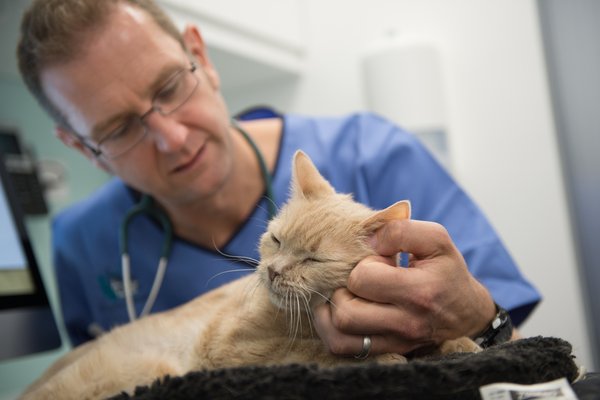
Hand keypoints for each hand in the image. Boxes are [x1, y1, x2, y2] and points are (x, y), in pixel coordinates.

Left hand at [313, 219, 495, 355]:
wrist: (466, 311)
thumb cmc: (446, 270)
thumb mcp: (435, 240)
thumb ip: (400, 230)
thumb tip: (367, 239)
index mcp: (419, 292)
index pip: (362, 279)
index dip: (363, 263)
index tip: (379, 261)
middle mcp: (406, 324)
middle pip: (345, 312)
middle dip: (344, 288)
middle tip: (359, 280)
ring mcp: (394, 342)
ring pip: (338, 334)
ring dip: (332, 310)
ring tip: (347, 294)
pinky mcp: (386, 352)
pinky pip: (342, 348)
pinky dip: (331, 329)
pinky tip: (340, 310)